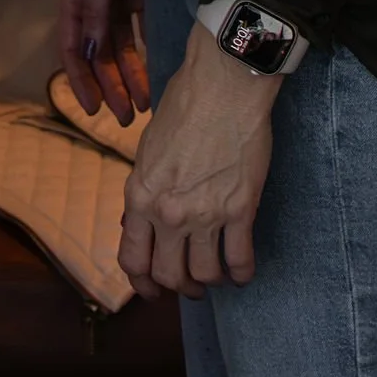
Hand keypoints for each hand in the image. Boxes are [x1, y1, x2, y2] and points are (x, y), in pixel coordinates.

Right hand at [57, 0, 150, 124]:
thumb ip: (95, 17)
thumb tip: (89, 56)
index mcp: (73, 0)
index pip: (72, 50)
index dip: (80, 81)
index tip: (94, 110)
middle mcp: (92, 5)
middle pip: (98, 55)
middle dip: (111, 87)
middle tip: (125, 118)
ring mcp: (116, 2)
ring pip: (120, 49)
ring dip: (130, 76)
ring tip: (145, 105)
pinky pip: (141, 33)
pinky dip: (145, 54)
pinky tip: (155, 74)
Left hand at [119, 28, 278, 297]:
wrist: (223, 85)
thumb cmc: (184, 106)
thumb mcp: (147, 150)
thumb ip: (144, 190)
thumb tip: (139, 221)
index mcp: (140, 195)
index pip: (133, 259)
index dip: (142, 284)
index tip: (152, 290)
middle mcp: (168, 212)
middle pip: (170, 275)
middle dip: (180, 287)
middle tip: (190, 285)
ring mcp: (205, 214)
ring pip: (205, 274)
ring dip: (211, 281)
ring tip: (216, 275)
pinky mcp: (240, 209)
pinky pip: (240, 259)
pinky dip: (242, 273)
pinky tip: (242, 271)